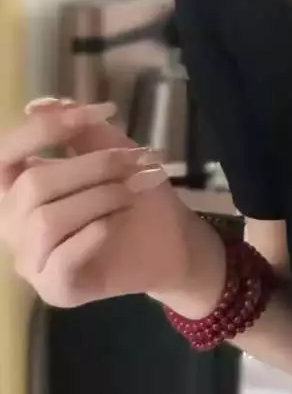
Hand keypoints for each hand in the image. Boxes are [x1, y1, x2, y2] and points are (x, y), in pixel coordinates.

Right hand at [0, 99, 204, 307]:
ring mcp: (32, 260)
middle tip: (139, 160)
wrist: (173, 240)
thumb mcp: (113, 151)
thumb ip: (79, 130)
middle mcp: (15, 225)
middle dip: (93, 166)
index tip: (92, 114)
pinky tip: (116, 222)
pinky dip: (93, 233)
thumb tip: (37, 104)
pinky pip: (61, 259)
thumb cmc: (135, 193)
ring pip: (45, 221)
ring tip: (136, 189)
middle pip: (32, 185)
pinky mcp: (56, 288)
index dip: (42, 131)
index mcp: (20, 188)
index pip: (3, 156)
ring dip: (101, 196)